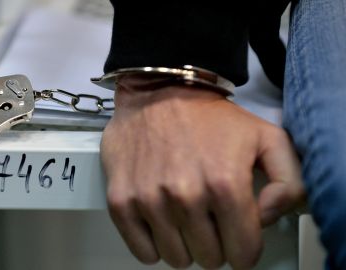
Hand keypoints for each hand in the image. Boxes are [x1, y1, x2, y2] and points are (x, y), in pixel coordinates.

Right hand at [101, 75, 304, 268]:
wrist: (158, 91)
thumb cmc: (209, 118)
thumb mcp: (266, 138)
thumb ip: (289, 182)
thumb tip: (269, 218)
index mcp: (226, 184)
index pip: (244, 253)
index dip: (245, 247)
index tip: (238, 234)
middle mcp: (186, 196)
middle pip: (210, 258)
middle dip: (215, 244)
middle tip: (210, 219)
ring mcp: (149, 200)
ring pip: (177, 259)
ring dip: (185, 245)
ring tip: (185, 218)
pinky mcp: (121, 200)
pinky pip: (142, 252)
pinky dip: (154, 246)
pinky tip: (161, 224)